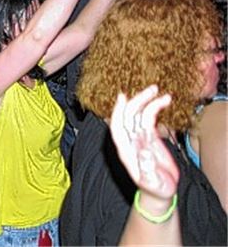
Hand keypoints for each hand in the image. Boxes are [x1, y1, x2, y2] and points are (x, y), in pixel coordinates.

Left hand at [110, 85, 179, 200]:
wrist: (160, 192)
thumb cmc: (155, 189)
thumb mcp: (152, 182)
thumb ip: (147, 169)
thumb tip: (144, 152)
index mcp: (126, 150)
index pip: (118, 126)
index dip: (118, 112)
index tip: (122, 97)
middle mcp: (130, 141)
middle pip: (129, 117)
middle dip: (137, 101)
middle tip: (151, 89)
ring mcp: (140, 138)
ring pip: (139, 115)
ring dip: (147, 102)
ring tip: (159, 91)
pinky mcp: (150, 137)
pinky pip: (150, 119)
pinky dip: (155, 109)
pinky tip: (164, 101)